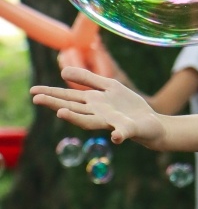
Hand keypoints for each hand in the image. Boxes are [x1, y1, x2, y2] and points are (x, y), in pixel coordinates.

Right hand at [30, 68, 165, 146]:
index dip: (51, 94)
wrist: (151, 123)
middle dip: (56, 104)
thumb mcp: (108, 86)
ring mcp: (112, 123)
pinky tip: (116, 137)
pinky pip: (124, 132)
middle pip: (74, 109)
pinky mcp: (129, 130)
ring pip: (90, 121)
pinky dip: (119, 135)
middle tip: (36, 99)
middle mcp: (98, 114)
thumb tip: (63, 71)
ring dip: (76, 119)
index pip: (68, 98)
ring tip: (60, 113)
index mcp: (93, 104)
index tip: (33, 92)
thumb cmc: (128, 106)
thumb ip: (88, 79)